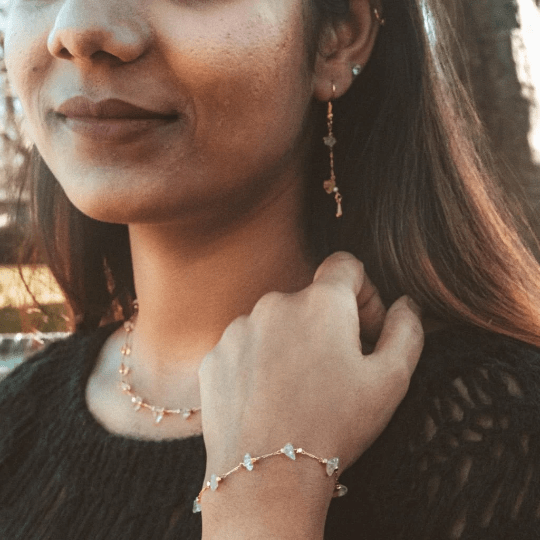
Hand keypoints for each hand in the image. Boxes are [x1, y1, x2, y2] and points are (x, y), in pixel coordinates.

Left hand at [198, 251, 423, 483]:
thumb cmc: (335, 425)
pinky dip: (260, 363)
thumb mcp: (391, 380)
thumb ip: (407, 329)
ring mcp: (239, 328)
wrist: (266, 476)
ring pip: (277, 323)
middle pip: (310, 298)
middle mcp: (274, 303)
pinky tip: (270, 398)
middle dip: (329, 325)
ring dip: (292, 344)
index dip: (363, 294)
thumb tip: (405, 303)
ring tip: (300, 391)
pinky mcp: (216, 355)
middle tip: (336, 372)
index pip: (346, 266)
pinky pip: (246, 346)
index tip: (364, 332)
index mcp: (320, 301)